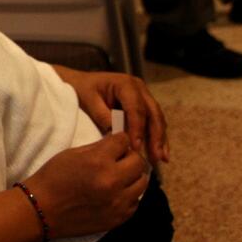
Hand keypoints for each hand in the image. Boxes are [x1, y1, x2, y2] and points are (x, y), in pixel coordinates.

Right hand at [23, 133, 148, 239]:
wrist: (42, 209)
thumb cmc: (52, 178)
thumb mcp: (72, 154)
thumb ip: (98, 148)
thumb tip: (117, 143)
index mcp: (98, 161)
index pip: (124, 141)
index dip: (119, 140)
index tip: (115, 144)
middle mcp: (113, 181)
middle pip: (139, 162)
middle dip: (130, 157)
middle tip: (119, 160)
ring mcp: (119, 202)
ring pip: (142, 182)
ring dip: (133, 177)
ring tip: (119, 177)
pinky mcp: (119, 217)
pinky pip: (136, 201)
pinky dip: (129, 195)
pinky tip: (115, 193)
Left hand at [53, 66, 168, 163]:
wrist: (80, 82)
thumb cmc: (82, 89)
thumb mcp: (87, 100)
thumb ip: (102, 115)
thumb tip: (117, 133)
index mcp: (126, 84)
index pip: (136, 108)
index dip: (137, 128)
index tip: (136, 147)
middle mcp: (139, 89)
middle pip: (152, 114)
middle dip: (156, 137)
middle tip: (156, 157)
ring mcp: (144, 97)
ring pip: (157, 119)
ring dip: (160, 140)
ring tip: (161, 159)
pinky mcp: (144, 106)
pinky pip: (153, 122)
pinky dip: (157, 137)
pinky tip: (160, 153)